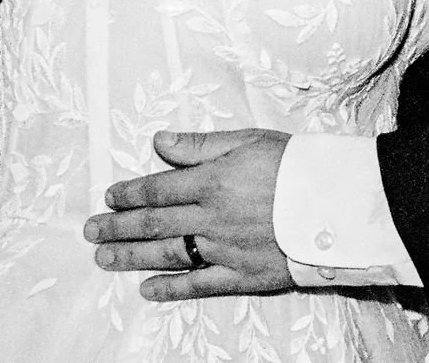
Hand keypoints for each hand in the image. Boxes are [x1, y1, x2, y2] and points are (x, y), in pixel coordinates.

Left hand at [82, 128, 292, 299]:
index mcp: (212, 181)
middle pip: (154, 224)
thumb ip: (201, 144)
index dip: (129, 194)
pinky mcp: (242, 275)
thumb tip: (160, 140)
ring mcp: (224, 249)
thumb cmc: (297, 165)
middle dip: (117, 227)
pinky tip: (147, 289)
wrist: (337, 204)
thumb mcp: (250, 140)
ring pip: (167, 254)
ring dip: (131, 256)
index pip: (158, 189)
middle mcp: (211, 217)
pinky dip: (170, 288)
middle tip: (90, 231)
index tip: (109, 197)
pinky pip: (198, 285)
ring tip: (103, 257)